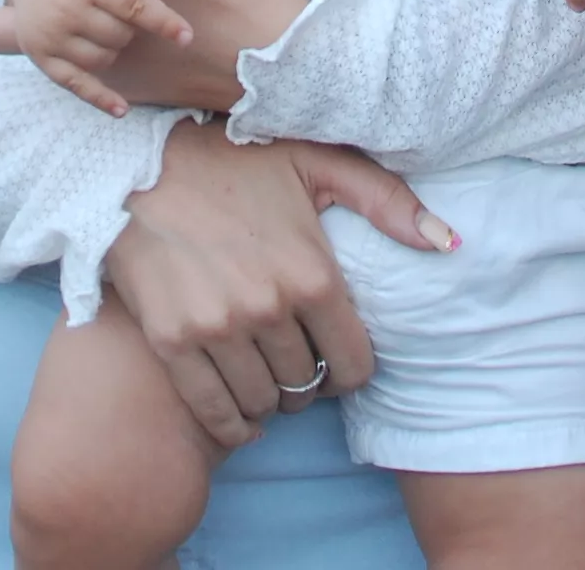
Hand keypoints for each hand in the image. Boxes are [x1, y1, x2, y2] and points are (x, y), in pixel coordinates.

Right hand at [103, 124, 454, 449]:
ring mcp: (217, 327)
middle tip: (293, 361)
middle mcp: (269, 307)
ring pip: (263, 401)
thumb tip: (448, 242)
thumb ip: (385, 200)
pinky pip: (213, 410)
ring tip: (263, 376)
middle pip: (307, 385)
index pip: (355, 364)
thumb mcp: (314, 162)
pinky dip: (231, 423)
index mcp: (313, 273)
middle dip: (306, 379)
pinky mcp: (172, 340)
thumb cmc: (232, 160)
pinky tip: (238, 414)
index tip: (335, 357)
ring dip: (269, 399)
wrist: (136, 163)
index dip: (350, 368)